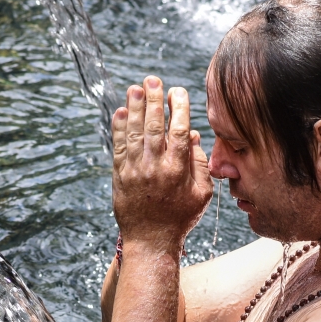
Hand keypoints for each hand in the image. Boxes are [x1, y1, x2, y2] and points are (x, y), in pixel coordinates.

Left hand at [112, 76, 211, 250]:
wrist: (150, 241)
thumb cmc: (180, 218)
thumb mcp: (201, 194)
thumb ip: (200, 164)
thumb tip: (194, 136)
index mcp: (178, 169)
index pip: (180, 130)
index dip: (179, 108)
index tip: (178, 91)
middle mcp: (155, 167)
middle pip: (154, 125)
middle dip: (153, 99)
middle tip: (152, 79)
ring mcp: (135, 170)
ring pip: (134, 132)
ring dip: (134, 107)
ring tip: (135, 88)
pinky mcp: (120, 176)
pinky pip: (118, 146)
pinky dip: (119, 128)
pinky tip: (120, 111)